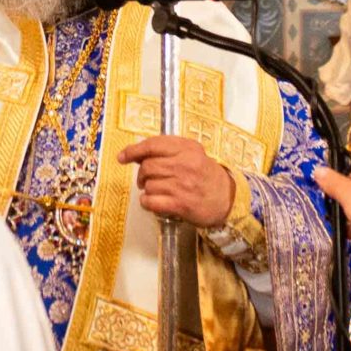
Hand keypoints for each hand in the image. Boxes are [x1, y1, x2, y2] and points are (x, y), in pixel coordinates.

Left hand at [118, 135, 235, 228]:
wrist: (228, 199)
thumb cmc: (206, 176)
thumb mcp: (193, 154)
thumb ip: (169, 150)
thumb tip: (138, 153)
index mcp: (188, 149)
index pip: (152, 145)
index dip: (133, 150)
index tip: (123, 156)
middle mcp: (185, 165)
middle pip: (147, 166)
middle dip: (141, 174)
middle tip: (146, 179)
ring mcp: (182, 185)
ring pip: (148, 185)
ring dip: (147, 189)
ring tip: (157, 191)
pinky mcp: (181, 204)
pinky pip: (151, 201)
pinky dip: (147, 202)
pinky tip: (154, 202)